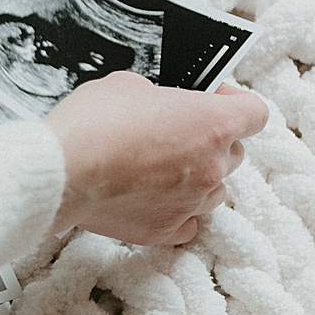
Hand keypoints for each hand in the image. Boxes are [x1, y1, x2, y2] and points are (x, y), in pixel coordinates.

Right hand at [44, 71, 268, 244]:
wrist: (59, 170)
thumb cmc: (90, 126)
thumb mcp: (127, 85)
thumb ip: (159, 97)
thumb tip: (157, 108)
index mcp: (212, 123)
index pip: (255, 113)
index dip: (235, 104)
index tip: (214, 102)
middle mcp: (212, 165)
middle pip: (235, 153)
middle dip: (210, 142)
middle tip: (175, 135)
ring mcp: (192, 201)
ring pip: (215, 190)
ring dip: (197, 179)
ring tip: (162, 171)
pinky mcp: (166, 230)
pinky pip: (190, 224)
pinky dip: (178, 212)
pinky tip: (156, 200)